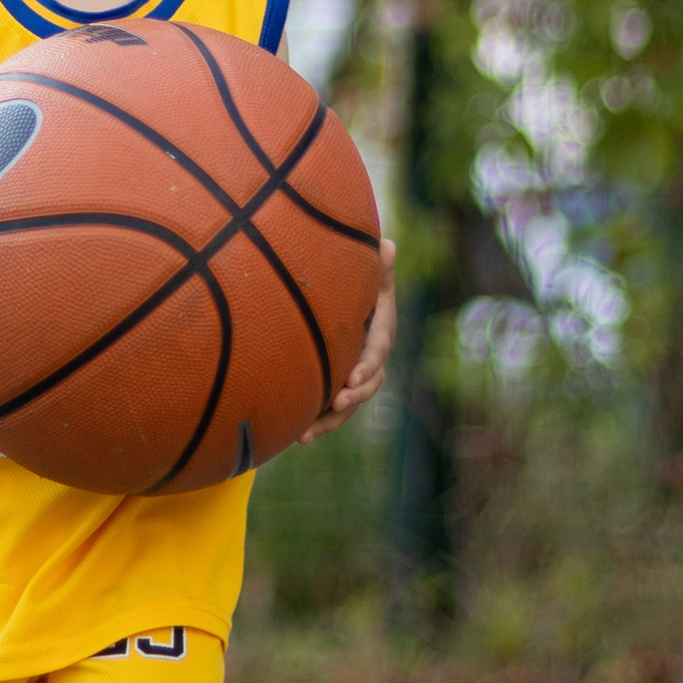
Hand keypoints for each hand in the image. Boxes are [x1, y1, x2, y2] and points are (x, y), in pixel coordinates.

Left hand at [301, 240, 395, 439]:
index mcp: (379, 332)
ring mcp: (351, 374)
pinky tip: (295, 437)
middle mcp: (368, 358)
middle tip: (336, 405)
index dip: (368, 365)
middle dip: (352, 399)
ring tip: (305, 436)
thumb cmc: (355, 280)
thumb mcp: (366, 273)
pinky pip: (327, 409)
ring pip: (346, 403)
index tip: (354, 377)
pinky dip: (314, 422)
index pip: (377, 350)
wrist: (338, 296)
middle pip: (366, 384)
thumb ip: (376, 266)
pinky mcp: (333, 384)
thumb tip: (387, 245)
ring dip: (328, 422)